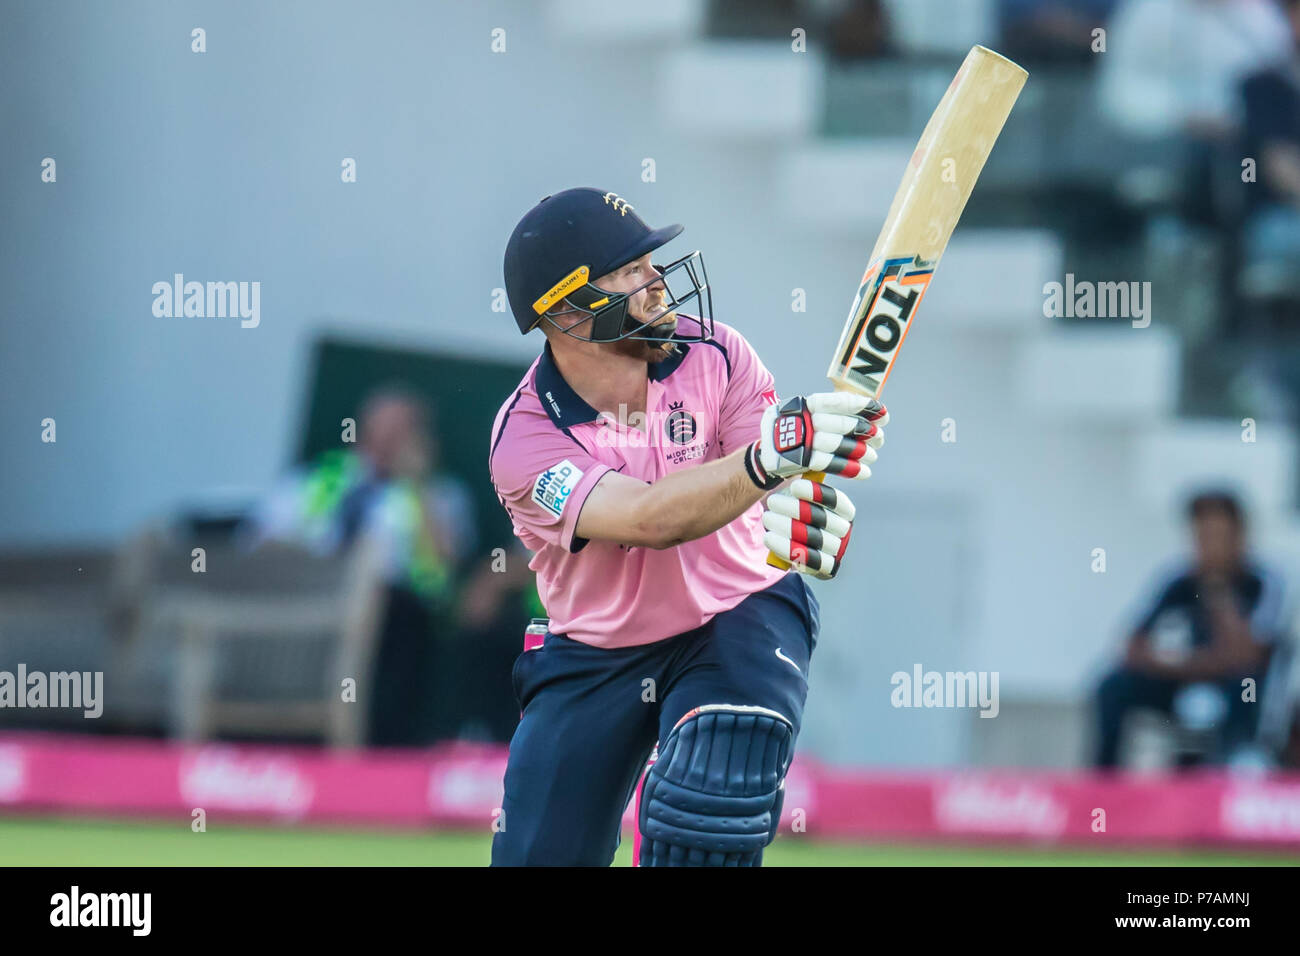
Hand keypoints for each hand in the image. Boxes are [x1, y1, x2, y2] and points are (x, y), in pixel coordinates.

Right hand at [749, 392, 886, 484]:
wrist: (766, 457)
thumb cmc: (795, 434)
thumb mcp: (806, 415)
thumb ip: (830, 413)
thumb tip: (869, 415)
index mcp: (806, 404)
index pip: (839, 401)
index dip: (864, 406)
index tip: (883, 412)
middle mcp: (803, 419)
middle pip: (842, 424)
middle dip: (866, 431)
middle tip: (880, 438)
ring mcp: (801, 440)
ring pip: (839, 444)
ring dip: (861, 452)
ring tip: (873, 456)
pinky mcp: (801, 460)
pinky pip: (832, 464)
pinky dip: (851, 469)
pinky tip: (865, 472)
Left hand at [762, 478, 855, 578]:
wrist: (795, 544)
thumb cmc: (795, 511)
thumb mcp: (800, 496)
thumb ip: (798, 484)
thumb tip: (788, 460)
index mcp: (844, 510)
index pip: (835, 500)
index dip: (817, 493)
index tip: (795, 485)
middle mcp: (844, 530)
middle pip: (821, 519)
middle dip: (794, 509)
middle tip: (771, 501)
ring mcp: (837, 550)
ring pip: (814, 539)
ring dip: (786, 527)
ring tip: (767, 517)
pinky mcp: (826, 568)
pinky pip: (809, 560)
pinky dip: (786, 549)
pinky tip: (769, 538)